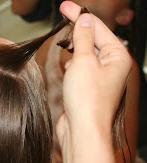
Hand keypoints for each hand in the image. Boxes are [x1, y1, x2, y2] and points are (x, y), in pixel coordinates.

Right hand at [57, 1, 131, 142]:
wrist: (82, 130)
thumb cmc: (87, 99)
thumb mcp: (83, 61)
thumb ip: (83, 39)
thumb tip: (85, 20)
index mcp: (118, 56)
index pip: (97, 28)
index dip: (80, 15)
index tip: (66, 6)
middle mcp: (112, 66)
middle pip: (94, 39)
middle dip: (78, 30)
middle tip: (63, 17)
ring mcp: (101, 78)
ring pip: (87, 54)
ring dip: (75, 48)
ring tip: (65, 43)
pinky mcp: (89, 88)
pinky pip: (82, 69)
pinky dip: (74, 65)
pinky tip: (68, 67)